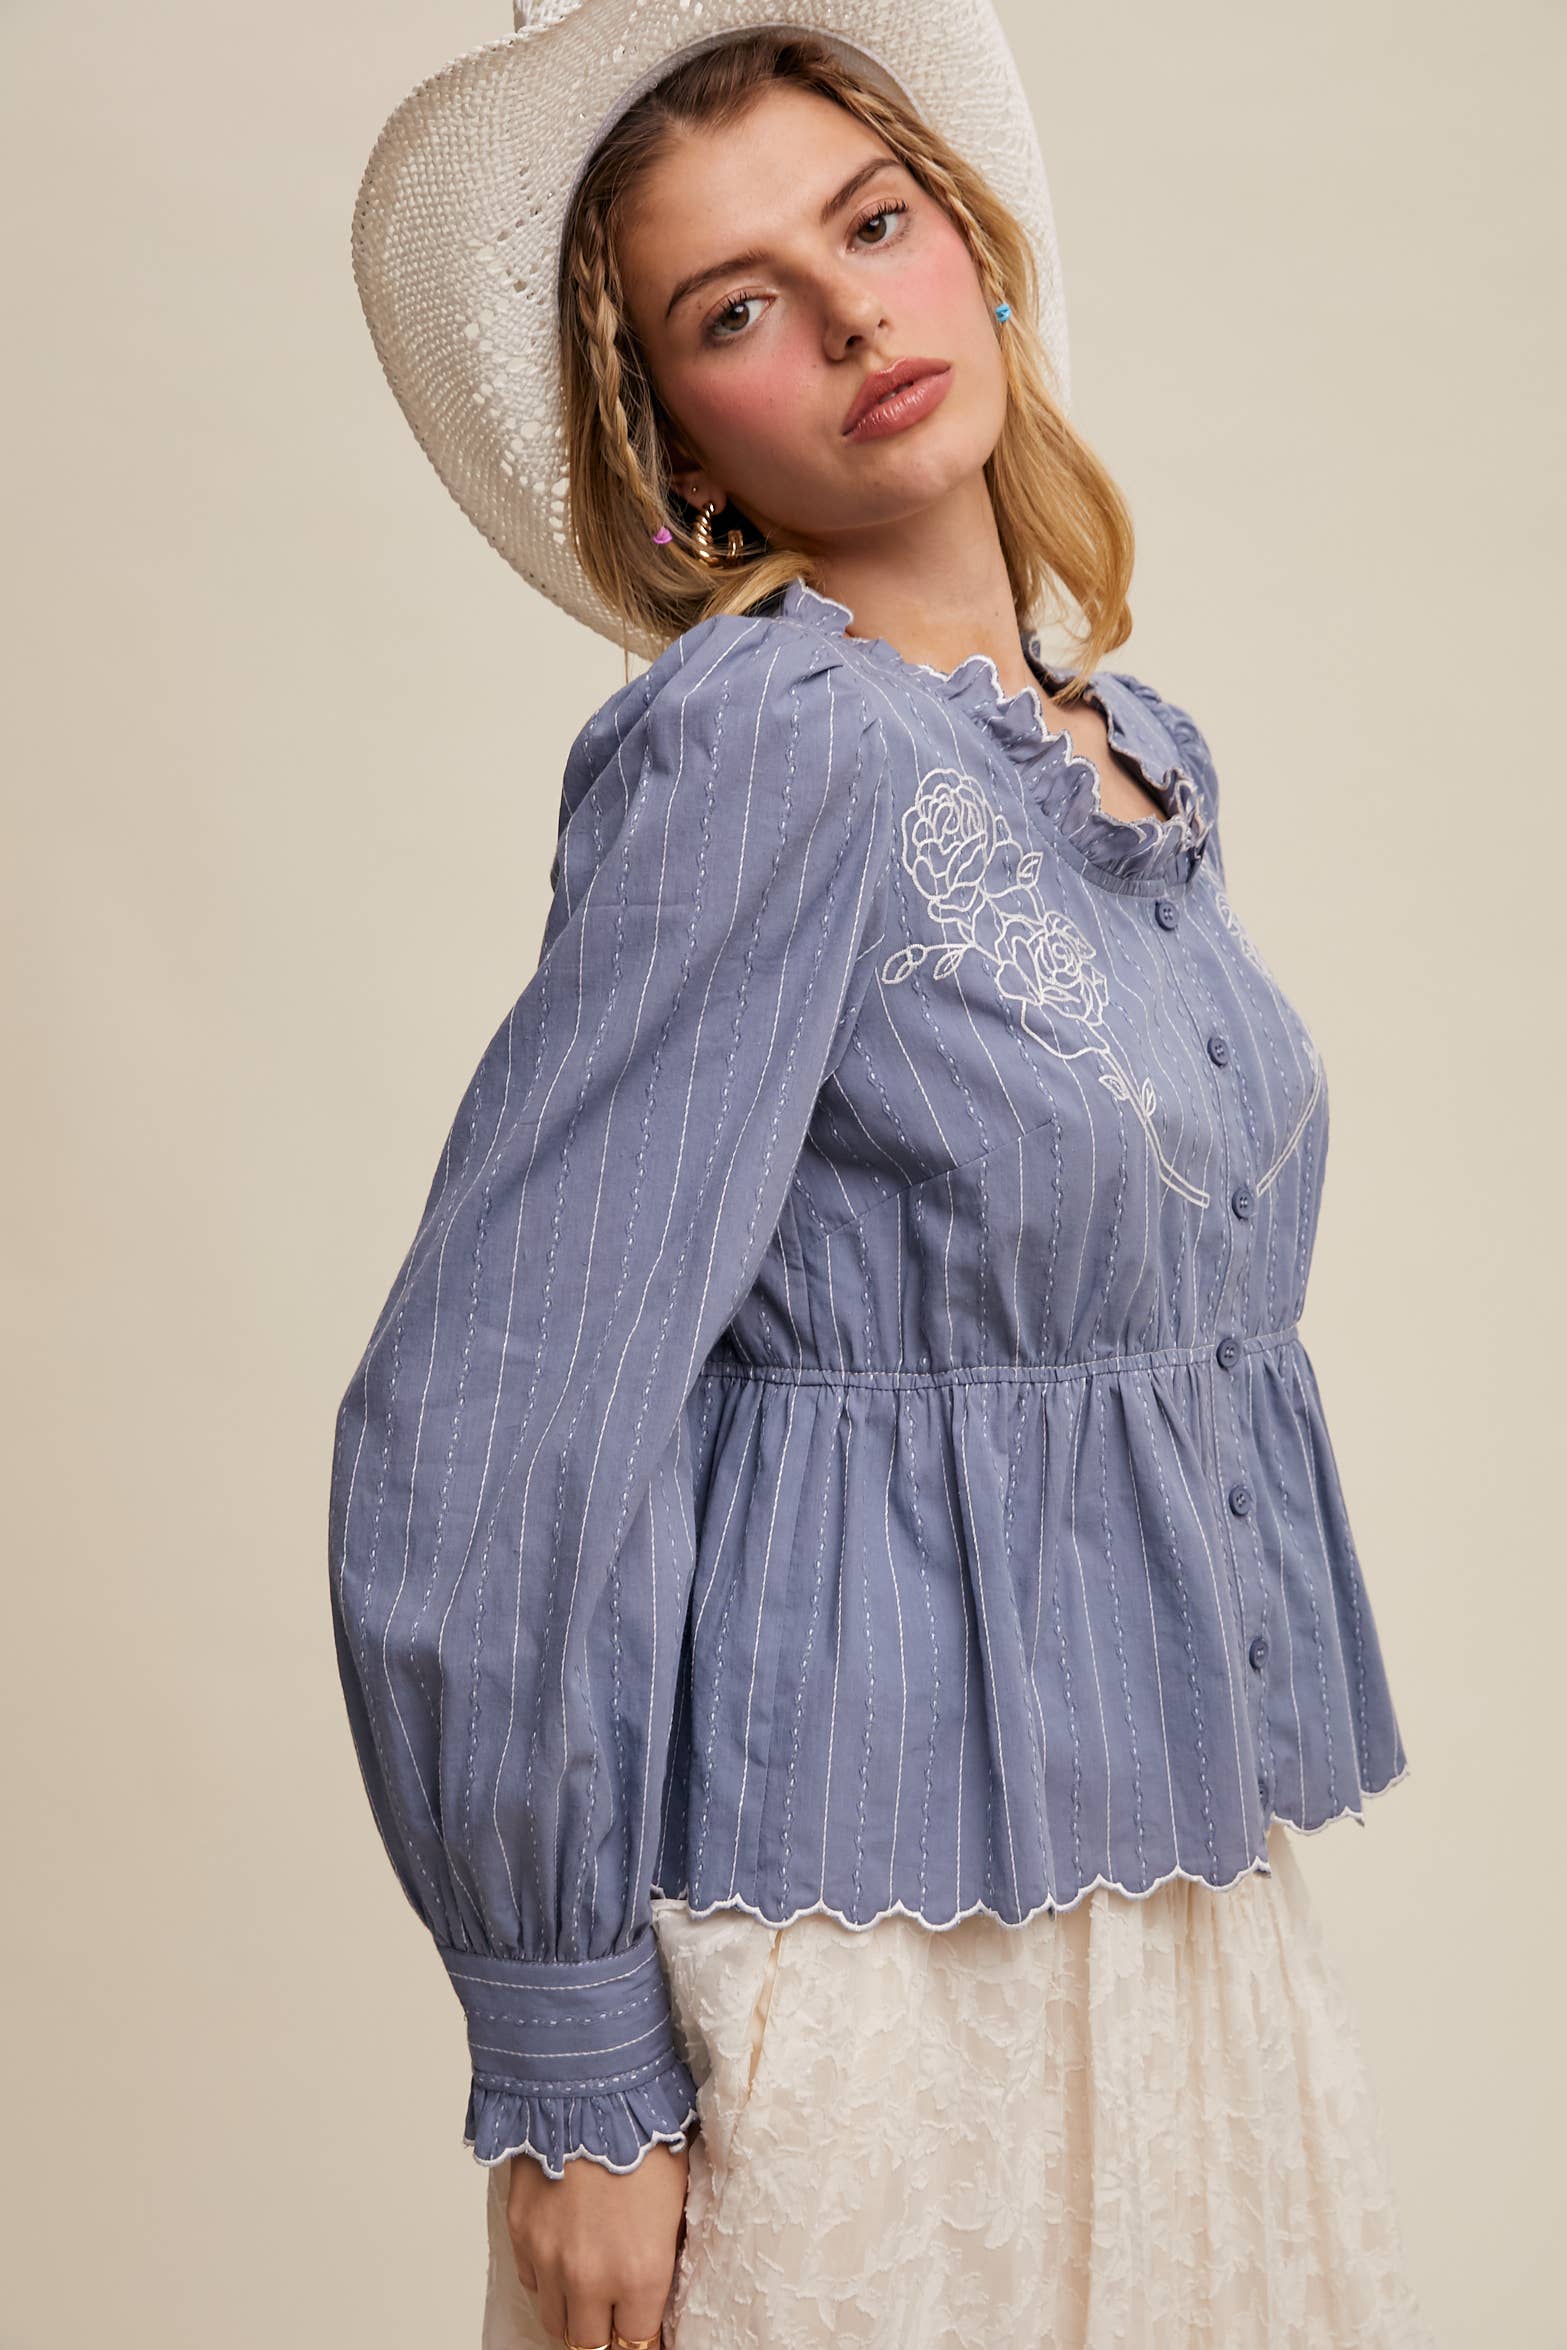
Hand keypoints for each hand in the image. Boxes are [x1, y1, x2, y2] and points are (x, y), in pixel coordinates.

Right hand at [504, 2133, 691, 2346]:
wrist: (590, 2083)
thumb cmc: (643, 2129)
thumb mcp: (678, 2195)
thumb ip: (664, 2250)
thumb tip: (661, 2277)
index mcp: (641, 2272)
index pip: (638, 2341)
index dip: (644, 2336)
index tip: (645, 2329)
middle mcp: (591, 2278)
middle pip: (591, 2345)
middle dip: (607, 2331)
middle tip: (617, 2314)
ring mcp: (549, 2258)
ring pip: (555, 2321)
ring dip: (574, 2312)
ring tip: (589, 2290)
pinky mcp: (520, 2233)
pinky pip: (531, 2282)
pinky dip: (547, 2279)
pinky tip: (564, 2254)